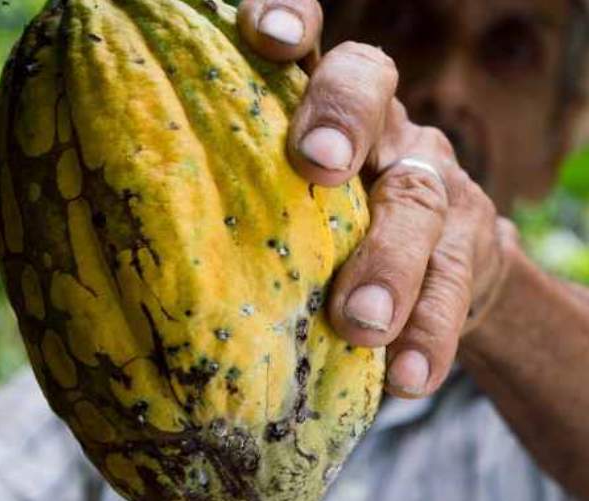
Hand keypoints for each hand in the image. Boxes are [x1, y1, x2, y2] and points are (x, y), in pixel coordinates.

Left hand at [238, 0, 512, 397]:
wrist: (442, 274)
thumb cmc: (333, 237)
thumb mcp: (289, 205)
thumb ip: (243, 200)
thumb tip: (116, 241)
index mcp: (327, 107)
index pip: (314, 39)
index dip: (293, 15)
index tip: (263, 33)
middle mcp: (385, 127)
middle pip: (372, 91)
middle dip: (343, 118)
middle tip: (317, 165)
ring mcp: (434, 181)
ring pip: (419, 201)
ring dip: (390, 262)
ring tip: (361, 324)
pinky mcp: (473, 243)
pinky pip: (456, 283)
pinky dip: (430, 332)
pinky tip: (408, 376)